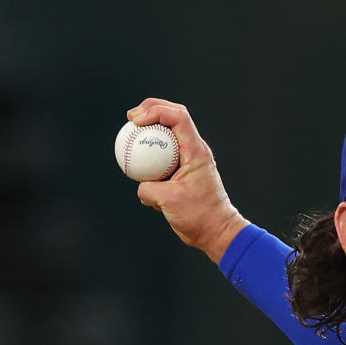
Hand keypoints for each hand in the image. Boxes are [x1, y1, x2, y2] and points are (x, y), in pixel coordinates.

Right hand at [126, 98, 249, 263]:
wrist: (215, 232)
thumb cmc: (199, 216)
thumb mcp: (169, 200)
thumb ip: (149, 188)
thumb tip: (140, 184)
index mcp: (196, 152)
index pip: (178, 117)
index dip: (156, 110)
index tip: (136, 120)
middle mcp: (194, 151)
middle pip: (173, 117)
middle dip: (151, 110)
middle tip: (131, 118)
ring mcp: (188, 161)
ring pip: (168, 135)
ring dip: (150, 131)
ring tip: (130, 135)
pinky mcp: (182, 172)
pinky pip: (163, 157)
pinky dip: (150, 156)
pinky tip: (136, 164)